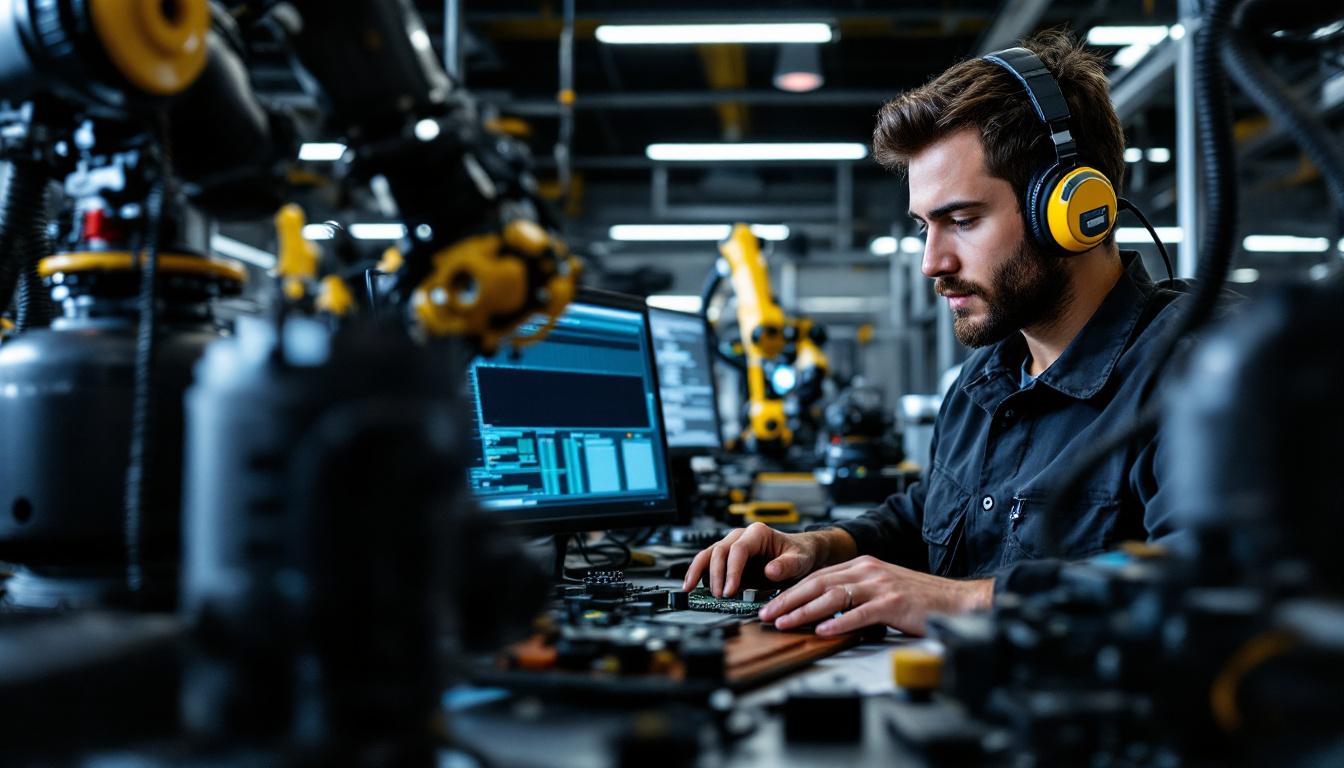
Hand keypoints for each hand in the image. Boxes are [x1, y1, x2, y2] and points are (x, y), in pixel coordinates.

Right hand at [680, 523, 855, 597]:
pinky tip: (691, 585)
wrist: (798, 554)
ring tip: (691, 588)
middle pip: (720, 551)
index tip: (731, 590)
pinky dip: (698, 572)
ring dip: (698, 571)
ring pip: (708, 553)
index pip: (738, 549)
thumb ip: (786, 566)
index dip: (732, 570)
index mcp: (758, 533)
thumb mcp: (799, 560)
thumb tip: (770, 571)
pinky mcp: (727, 558)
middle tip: (719, 596)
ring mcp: (732, 546)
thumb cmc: (798, 554)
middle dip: (717, 575)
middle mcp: (741, 536)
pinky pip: (708, 562)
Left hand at [758, 555, 992, 636]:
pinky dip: (838, 622)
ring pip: (833, 596)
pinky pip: (860, 613)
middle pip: (818, 583)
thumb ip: (854, 594)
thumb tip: (821, 610)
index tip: (771, 605)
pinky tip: (823, 631)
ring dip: (805, 611)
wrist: (955, 600)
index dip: (791, 591)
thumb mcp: (881, 587)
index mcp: (863, 565)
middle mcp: (868, 570)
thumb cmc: (918, 598)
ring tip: (786, 622)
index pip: (817, 576)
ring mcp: (880, 585)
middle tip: (767, 614)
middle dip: (788, 599)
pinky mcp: (893, 603)